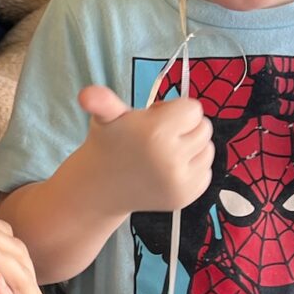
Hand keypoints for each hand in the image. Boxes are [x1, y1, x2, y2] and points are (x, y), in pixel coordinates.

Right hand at [78, 84, 213, 215]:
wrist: (101, 187)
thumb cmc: (110, 143)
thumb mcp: (105, 117)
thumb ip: (101, 102)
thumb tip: (86, 95)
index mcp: (155, 133)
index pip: (194, 109)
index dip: (175, 110)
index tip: (155, 119)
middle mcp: (170, 159)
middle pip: (203, 128)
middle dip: (184, 128)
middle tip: (158, 137)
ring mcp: (180, 182)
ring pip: (207, 150)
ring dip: (191, 147)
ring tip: (164, 152)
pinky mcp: (186, 198)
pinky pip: (206, 171)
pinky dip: (192, 168)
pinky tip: (168, 169)